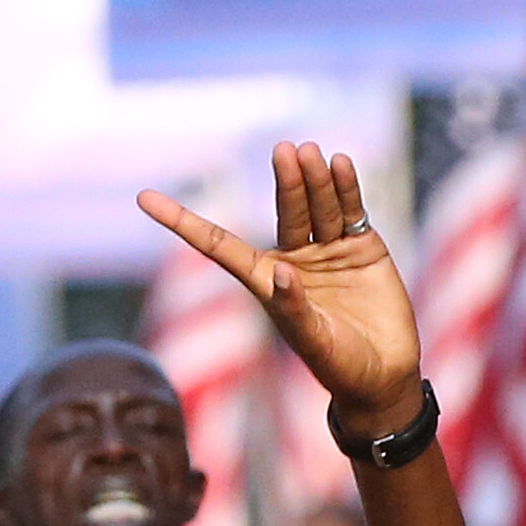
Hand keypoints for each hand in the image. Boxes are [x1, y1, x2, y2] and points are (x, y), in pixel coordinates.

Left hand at [139, 142, 421, 430]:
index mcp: (264, 283)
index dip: (181, 221)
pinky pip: (349, 210)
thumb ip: (293, 308)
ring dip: (313, 180)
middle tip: (283, 151)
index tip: (143, 198)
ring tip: (309, 153)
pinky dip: (345, 188)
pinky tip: (337, 164)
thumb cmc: (338, 365)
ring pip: (316, 206)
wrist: (382, 374)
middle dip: (286, 183)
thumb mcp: (312, 340)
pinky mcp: (361, 246)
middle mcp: (291, 261)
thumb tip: (281, 271)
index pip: (216, 244)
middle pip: (284, 212)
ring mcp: (325, 251)